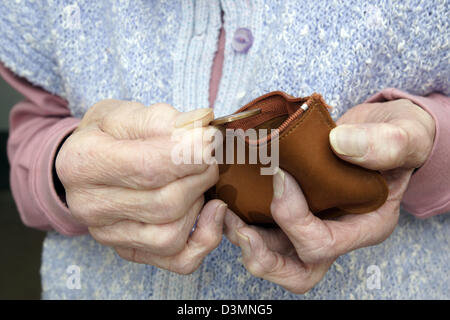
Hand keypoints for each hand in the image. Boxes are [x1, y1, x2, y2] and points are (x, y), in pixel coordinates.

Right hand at [56, 99, 226, 273]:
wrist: (87, 163)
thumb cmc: (108, 136)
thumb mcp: (125, 113)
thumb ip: (162, 120)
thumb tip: (203, 132)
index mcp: (84, 163)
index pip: (148, 167)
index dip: (190, 156)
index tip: (212, 141)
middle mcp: (89, 206)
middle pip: (166, 203)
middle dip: (200, 177)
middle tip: (209, 157)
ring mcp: (108, 234)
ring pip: (172, 234)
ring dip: (200, 204)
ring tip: (199, 179)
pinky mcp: (130, 251)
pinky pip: (178, 260)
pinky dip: (205, 239)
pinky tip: (211, 211)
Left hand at [224, 99, 434, 292]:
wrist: (379, 132)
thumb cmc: (397, 137)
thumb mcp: (407, 135)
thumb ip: (385, 144)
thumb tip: (340, 145)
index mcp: (365, 226)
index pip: (323, 244)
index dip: (294, 219)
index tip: (280, 176)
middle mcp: (336, 233)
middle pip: (297, 271)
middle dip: (262, 256)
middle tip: (240, 228)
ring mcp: (312, 224)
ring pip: (273, 256)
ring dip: (244, 240)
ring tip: (227, 212)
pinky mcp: (293, 211)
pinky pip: (264, 230)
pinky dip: (241, 221)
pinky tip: (230, 198)